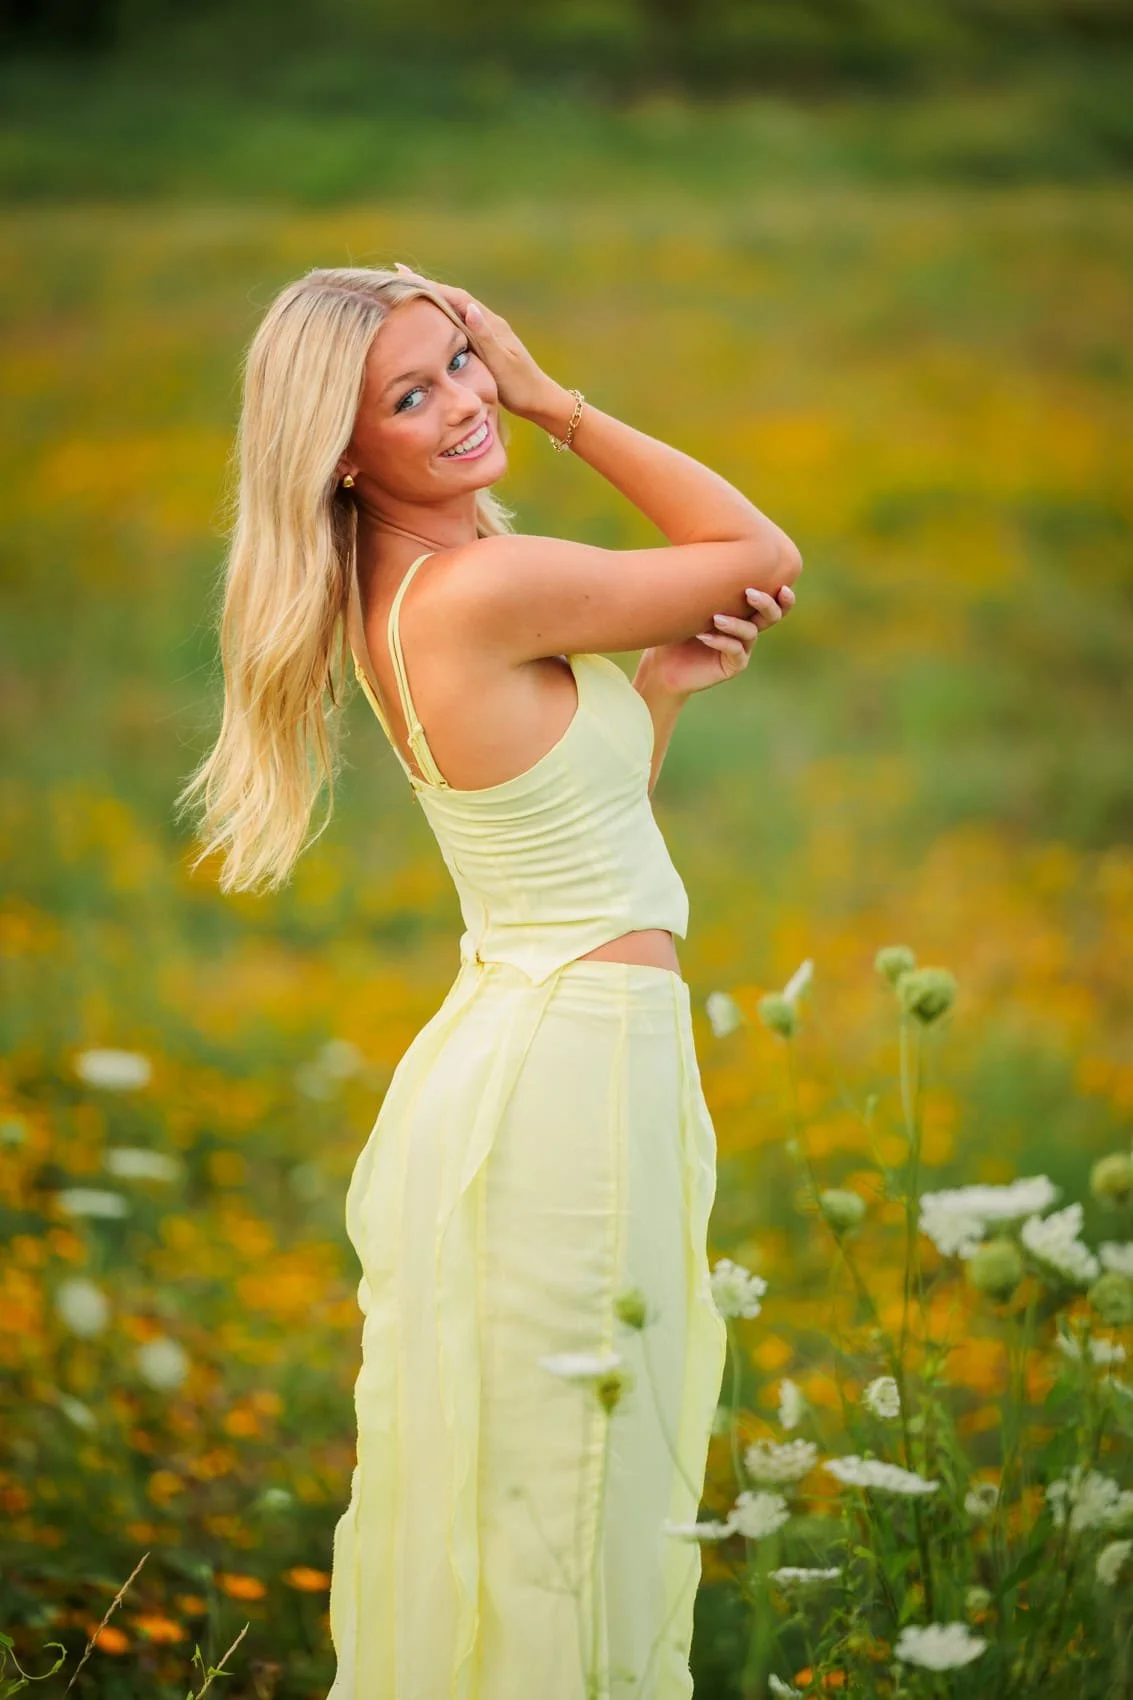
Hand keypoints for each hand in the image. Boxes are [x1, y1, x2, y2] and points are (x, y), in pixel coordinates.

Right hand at [392, 263, 554, 420]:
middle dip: (428, 286)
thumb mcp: (501, 364)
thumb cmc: (520, 387)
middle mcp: (490, 323)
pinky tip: (435, 317)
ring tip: (410, 290)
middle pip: (455, 298)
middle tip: (399, 275)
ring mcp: (490, 332)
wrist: (540, 400)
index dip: (432, 286)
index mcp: (492, 324)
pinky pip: (461, 322)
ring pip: (457, 308)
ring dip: (435, 297)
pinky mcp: (489, 343)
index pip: (458, 298)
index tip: (406, 275)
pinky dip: (444, 314)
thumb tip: (471, 308)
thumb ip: (486, 337)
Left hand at [641, 583, 795, 698]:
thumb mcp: (690, 600)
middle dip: (765, 603)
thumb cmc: (677, 627)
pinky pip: (735, 652)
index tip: (783, 582)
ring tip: (715, 618)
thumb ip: (703, 579)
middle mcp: (749, 628)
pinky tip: (704, 636)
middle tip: (749, 593)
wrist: (665, 665)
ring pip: (750, 632)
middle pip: (772, 615)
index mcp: (746, 611)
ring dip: (735, 623)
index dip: (783, 594)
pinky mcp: (733, 665)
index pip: (773, 600)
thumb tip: (699, 539)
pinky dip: (721, 641)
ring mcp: (743, 648)